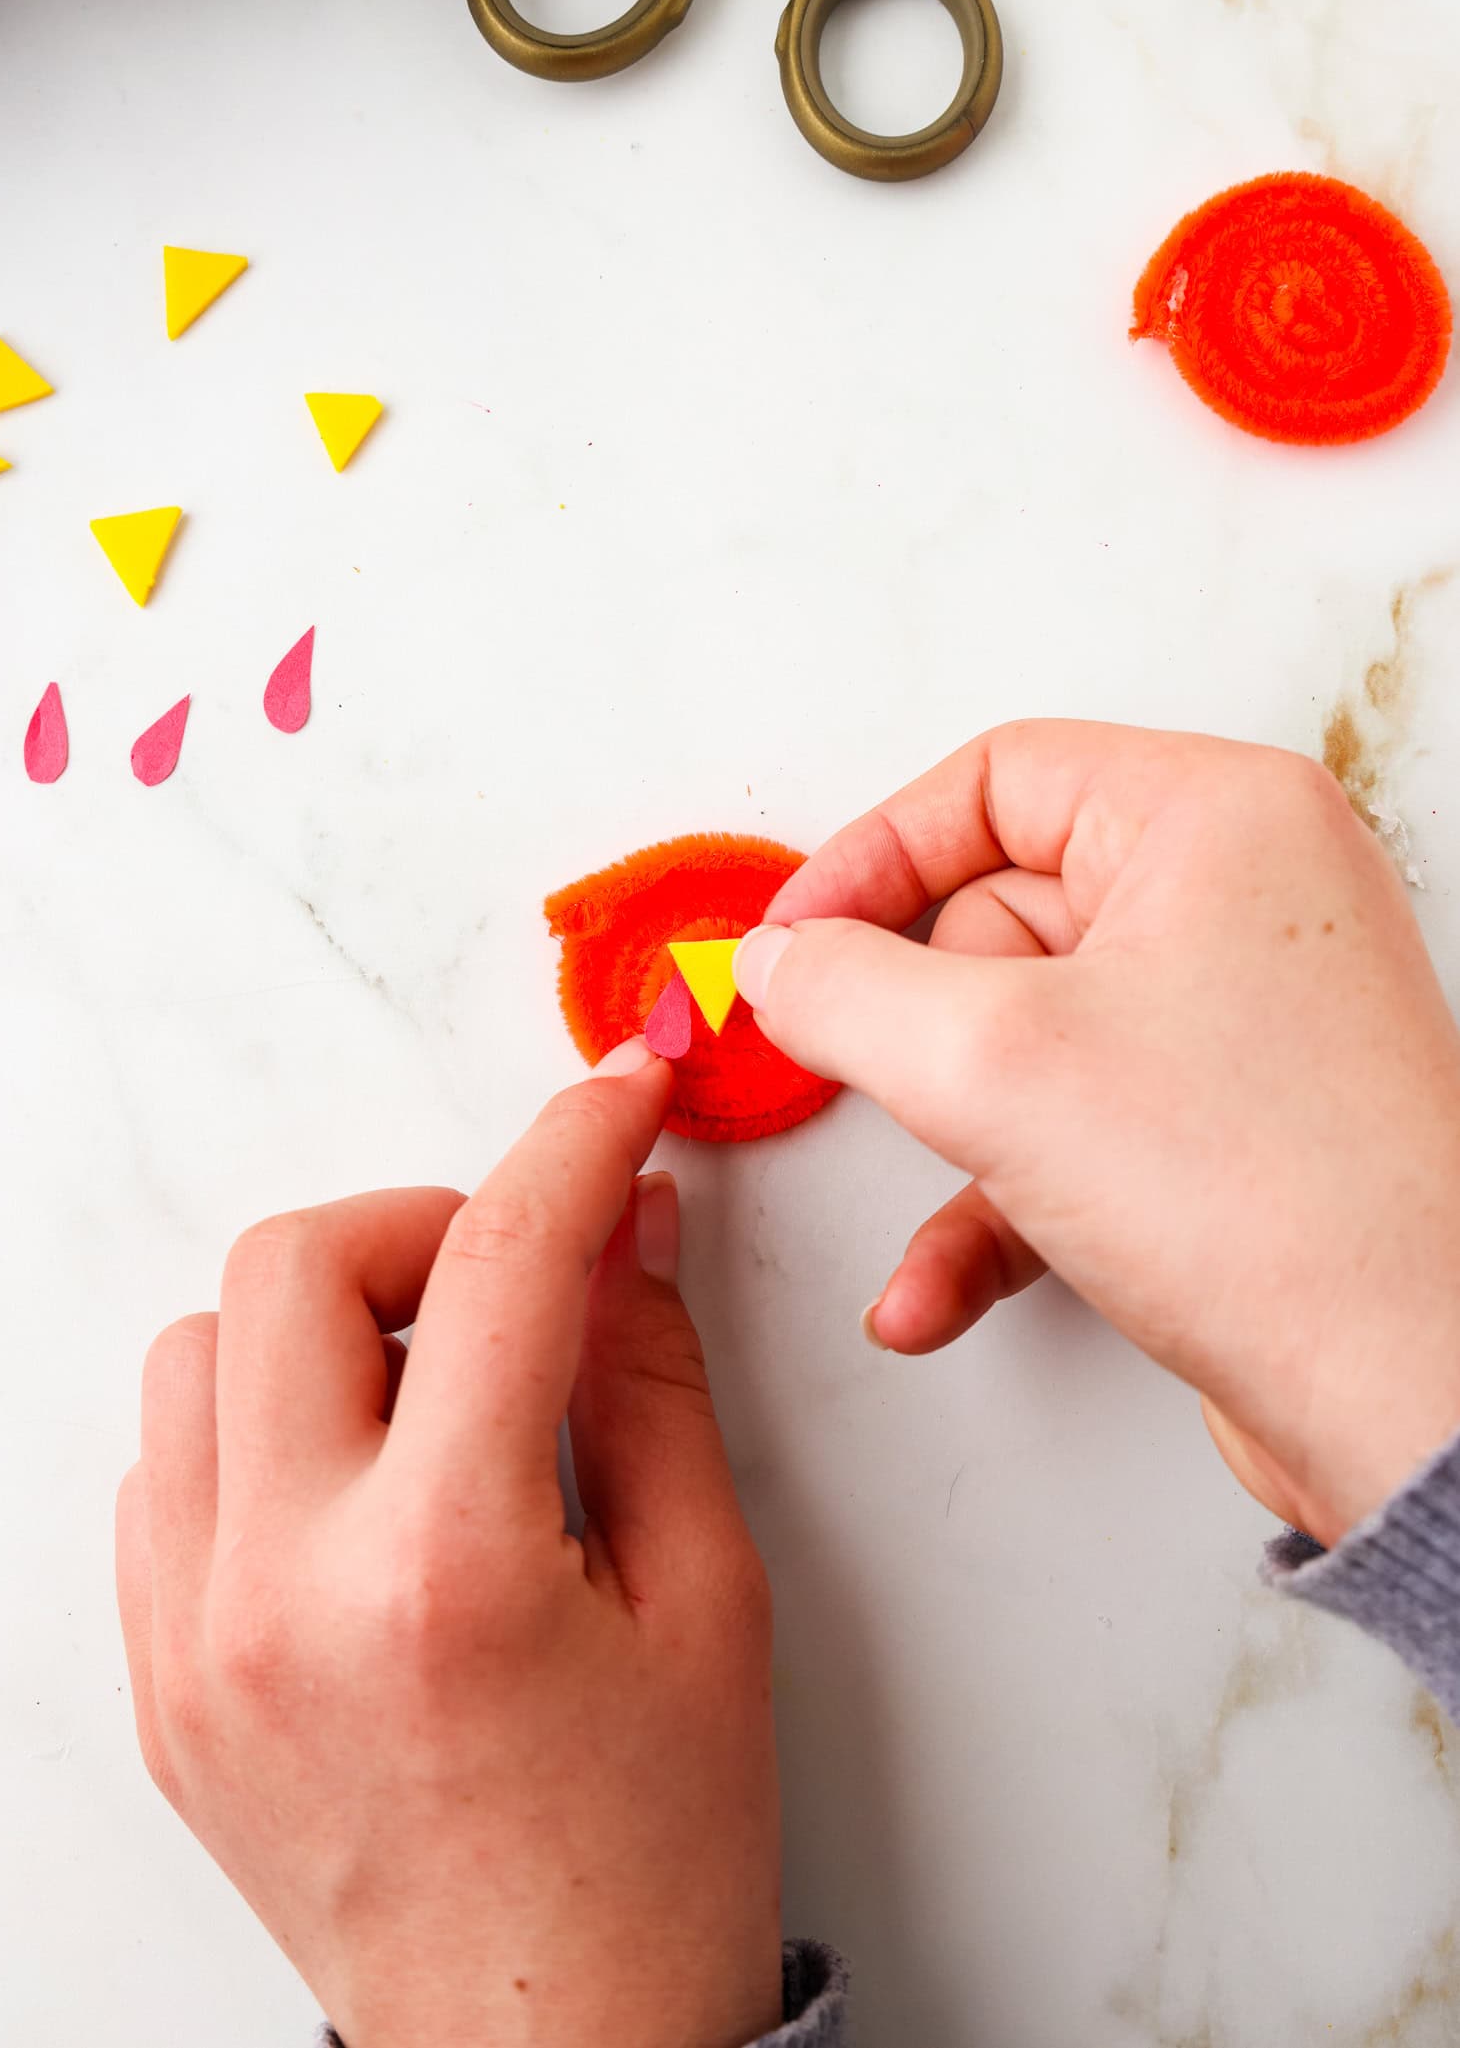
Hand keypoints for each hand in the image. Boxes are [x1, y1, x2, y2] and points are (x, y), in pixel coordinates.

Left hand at [116, 1041, 781, 2047]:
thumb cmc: (653, 1859)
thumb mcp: (707, 1598)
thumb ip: (650, 1381)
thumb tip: (625, 1228)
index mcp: (444, 1571)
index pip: (498, 1264)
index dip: (575, 1145)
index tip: (617, 1098)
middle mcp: (281, 1594)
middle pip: (292, 1262)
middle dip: (424, 1222)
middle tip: (513, 1279)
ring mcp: (193, 1644)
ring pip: (199, 1351)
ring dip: (323, 1325)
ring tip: (430, 1395)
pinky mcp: (160, 1683)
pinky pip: (163, 1472)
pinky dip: (259, 1429)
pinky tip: (361, 1485)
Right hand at [734, 721, 1459, 1546]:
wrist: (1409, 1393)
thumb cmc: (1276, 1203)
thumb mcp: (991, 1063)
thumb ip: (844, 988)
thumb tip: (776, 965)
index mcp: (1218, 817)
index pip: (995, 778)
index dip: (870, 856)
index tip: (791, 942)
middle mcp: (1242, 899)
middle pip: (998, 914)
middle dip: (927, 1027)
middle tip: (884, 1076)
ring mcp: (1237, 1020)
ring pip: (1021, 1040)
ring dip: (955, 1139)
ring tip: (968, 1196)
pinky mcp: (1222, 1132)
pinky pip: (1067, 1135)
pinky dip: (996, 1207)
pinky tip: (939, 1289)